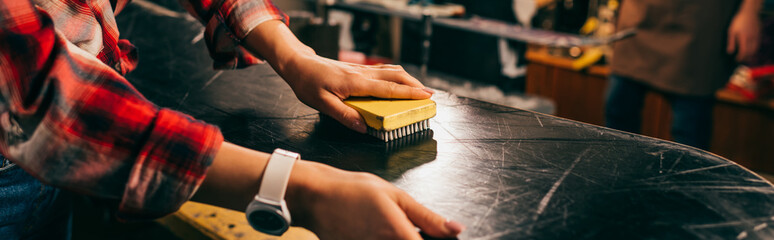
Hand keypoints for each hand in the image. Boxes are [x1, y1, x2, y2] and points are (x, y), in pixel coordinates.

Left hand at [281, 54, 433, 132]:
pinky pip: (383, 71)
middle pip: (396, 76)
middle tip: (429, 95)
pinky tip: (398, 82)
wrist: (299, 64)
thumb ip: (344, 115)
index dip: (409, 93)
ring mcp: (361, 69)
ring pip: (391, 71)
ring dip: (407, 79)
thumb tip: (364, 127)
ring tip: (418, 89)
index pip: (389, 88)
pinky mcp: (358, 69)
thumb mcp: (322, 104)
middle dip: (415, 85)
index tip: (426, 96)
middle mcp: (362, 73)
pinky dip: (396, 76)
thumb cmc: (308, 83)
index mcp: (356, 83)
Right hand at [287, 161, 464, 239]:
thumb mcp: (396, 196)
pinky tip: (374, 231)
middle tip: (406, 227)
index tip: (436, 238)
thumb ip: (427, 217)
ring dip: (395, 239)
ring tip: (384, 226)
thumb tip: (456, 229)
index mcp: (400, 235)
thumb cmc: (353, 190)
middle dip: (413, 239)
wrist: (316, 197)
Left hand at [727, 11, 760, 61]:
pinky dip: (754, 49)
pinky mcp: (759, 35)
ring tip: (745, 56)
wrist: (749, 13)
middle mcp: (751, 39)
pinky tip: (750, 49)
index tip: (736, 59)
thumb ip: (731, 42)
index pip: (743, 52)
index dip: (740, 57)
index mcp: (744, 38)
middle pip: (750, 52)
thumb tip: (730, 52)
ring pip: (755, 49)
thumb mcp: (731, 31)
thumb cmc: (738, 21)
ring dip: (750, 54)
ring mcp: (756, 37)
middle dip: (745, 57)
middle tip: (740, 59)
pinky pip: (758, 45)